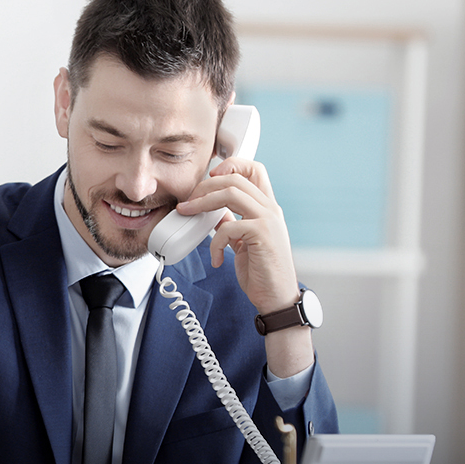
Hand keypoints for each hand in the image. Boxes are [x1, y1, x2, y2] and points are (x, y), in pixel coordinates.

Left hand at [176, 157, 313, 376]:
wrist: (277, 298)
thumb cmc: (262, 272)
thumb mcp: (243, 242)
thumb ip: (231, 223)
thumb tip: (211, 213)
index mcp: (267, 207)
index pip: (254, 169)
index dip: (231, 165)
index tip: (211, 176)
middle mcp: (270, 209)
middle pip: (235, 178)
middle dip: (205, 185)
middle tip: (187, 200)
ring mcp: (268, 220)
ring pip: (231, 193)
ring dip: (202, 202)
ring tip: (187, 213)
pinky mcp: (262, 235)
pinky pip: (229, 226)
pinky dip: (215, 242)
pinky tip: (215, 257)